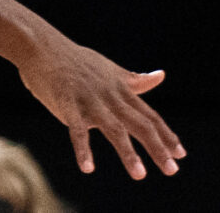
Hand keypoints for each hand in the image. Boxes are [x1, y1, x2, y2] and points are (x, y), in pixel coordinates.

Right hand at [15, 33, 180, 178]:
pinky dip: (83, 148)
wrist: (39, 44)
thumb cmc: (73, 59)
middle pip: (139, 124)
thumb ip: (134, 79)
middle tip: (172, 170)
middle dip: (157, 147)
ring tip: (139, 175)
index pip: (149, 115)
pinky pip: (76, 129)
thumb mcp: (108, 68)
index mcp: (120, 88)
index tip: (180, 154)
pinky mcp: (66, 102)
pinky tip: (88, 168)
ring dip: (128, 153)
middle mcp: (109, 95)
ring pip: (114, 128)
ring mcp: (88, 99)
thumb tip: (160, 76)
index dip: (166, 134)